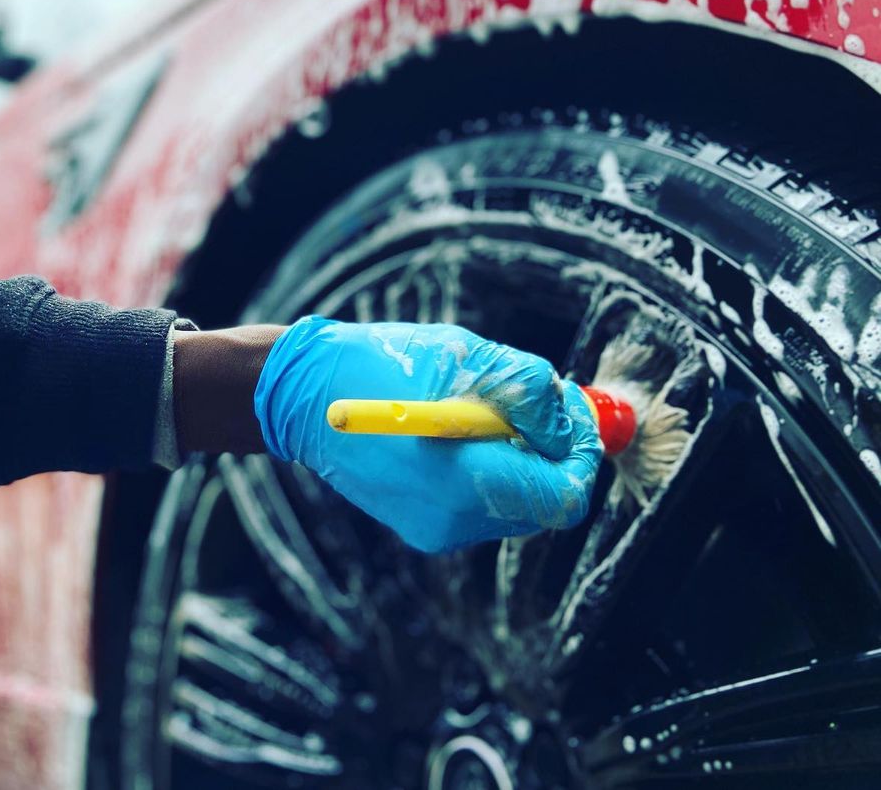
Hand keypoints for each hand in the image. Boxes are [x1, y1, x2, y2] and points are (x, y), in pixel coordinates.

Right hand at [253, 316, 602, 552]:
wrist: (305, 395)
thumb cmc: (380, 364)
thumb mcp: (466, 357)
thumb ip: (531, 392)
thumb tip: (572, 425)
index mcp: (464, 479)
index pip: (563, 497)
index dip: (581, 458)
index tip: (576, 419)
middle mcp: (452, 519)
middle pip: (543, 503)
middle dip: (549, 454)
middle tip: (535, 405)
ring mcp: (434, 528)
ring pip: (515, 504)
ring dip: (518, 459)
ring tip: (484, 412)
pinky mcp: (421, 525)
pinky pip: (482, 504)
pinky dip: (488, 470)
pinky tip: (458, 433)